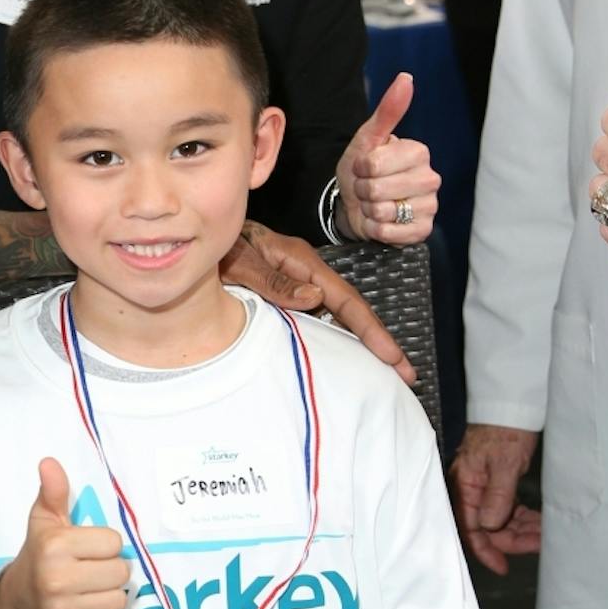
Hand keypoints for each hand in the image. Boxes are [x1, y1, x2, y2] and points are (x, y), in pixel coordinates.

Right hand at [0, 459, 128, 608]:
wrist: (16, 604)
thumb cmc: (38, 556)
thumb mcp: (44, 522)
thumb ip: (53, 492)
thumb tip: (49, 462)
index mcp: (54, 546)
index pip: (113, 543)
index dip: (103, 545)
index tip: (86, 548)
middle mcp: (57, 580)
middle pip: (121, 573)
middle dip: (109, 570)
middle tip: (89, 569)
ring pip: (119, 600)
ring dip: (107, 594)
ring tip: (86, 589)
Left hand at [221, 221, 415, 383]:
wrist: (202, 234)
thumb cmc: (220, 245)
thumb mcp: (241, 263)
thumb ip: (273, 280)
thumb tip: (315, 298)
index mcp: (301, 261)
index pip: (344, 299)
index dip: (369, 329)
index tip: (392, 357)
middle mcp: (307, 270)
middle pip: (350, 307)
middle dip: (377, 339)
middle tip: (405, 374)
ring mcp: (301, 278)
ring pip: (338, 312)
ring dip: (360, 339)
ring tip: (385, 370)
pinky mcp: (290, 286)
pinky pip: (321, 312)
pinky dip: (337, 332)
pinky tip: (344, 353)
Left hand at [336, 73, 439, 244]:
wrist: (356, 203)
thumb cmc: (362, 169)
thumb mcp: (367, 139)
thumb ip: (387, 111)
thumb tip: (406, 77)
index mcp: (419, 152)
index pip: (374, 164)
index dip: (359, 168)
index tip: (364, 167)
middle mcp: (431, 178)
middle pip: (377, 189)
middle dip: (362, 190)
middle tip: (366, 187)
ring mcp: (430, 206)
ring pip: (383, 212)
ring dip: (368, 210)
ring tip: (373, 203)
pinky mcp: (423, 231)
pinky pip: (390, 233)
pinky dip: (375, 229)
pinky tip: (379, 221)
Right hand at [449, 424, 540, 574]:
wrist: (510, 409)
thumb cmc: (503, 433)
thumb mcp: (504, 465)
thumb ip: (497, 496)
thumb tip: (490, 526)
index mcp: (464, 485)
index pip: (468, 526)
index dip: (484, 549)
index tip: (502, 566)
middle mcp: (469, 489)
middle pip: (486, 527)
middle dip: (511, 539)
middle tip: (538, 544)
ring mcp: (482, 487)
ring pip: (498, 520)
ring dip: (520, 530)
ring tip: (543, 533)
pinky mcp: (495, 484)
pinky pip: (506, 509)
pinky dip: (521, 518)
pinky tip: (537, 521)